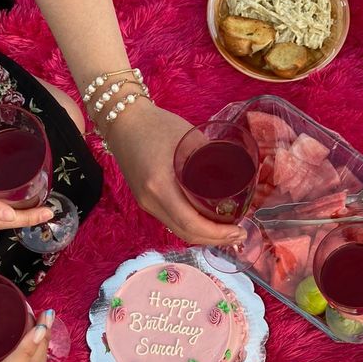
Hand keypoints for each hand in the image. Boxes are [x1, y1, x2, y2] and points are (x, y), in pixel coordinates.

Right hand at [108, 101, 247, 246]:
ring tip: (227, 232)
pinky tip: (207, 223)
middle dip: (214, 239)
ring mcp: (146, 203)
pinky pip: (171, 222)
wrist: (123, 122)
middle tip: (239, 234)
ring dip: (204, 236)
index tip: (238, 230)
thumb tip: (239, 177)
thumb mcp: (190, 138)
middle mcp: (150, 200)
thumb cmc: (156, 125)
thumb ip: (212, 157)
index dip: (217, 233)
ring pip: (178, 231)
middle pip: (185, 233)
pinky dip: (192, 227)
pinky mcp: (146, 202)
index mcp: (160, 185)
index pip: (191, 222)